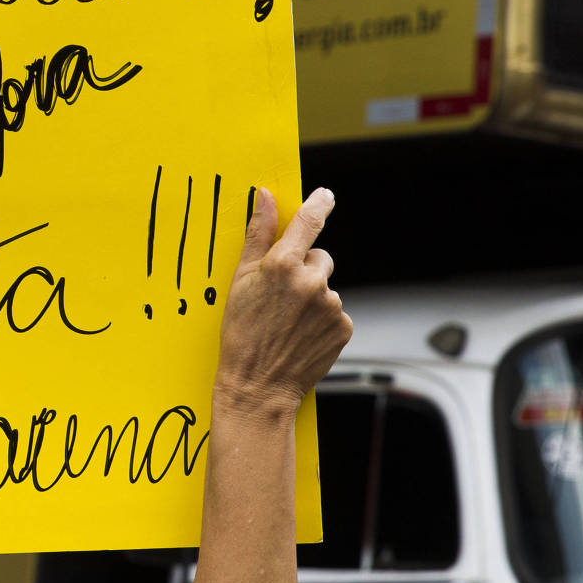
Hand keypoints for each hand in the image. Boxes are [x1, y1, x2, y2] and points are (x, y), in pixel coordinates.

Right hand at [214, 187, 350, 418]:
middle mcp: (311, 281)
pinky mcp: (343, 327)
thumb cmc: (241, 332)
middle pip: (320, 258)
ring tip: (288, 322)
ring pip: (327, 288)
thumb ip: (258, 235)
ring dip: (312, 297)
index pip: (308, 222)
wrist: (257, 386)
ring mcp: (331, 306)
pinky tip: (301, 334)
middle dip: (305, 269)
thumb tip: (265, 196)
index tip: (326, 197)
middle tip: (281, 295)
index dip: (319, 205)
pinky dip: (322, 320)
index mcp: (282, 265)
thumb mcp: (239, 280)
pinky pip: (335, 312)